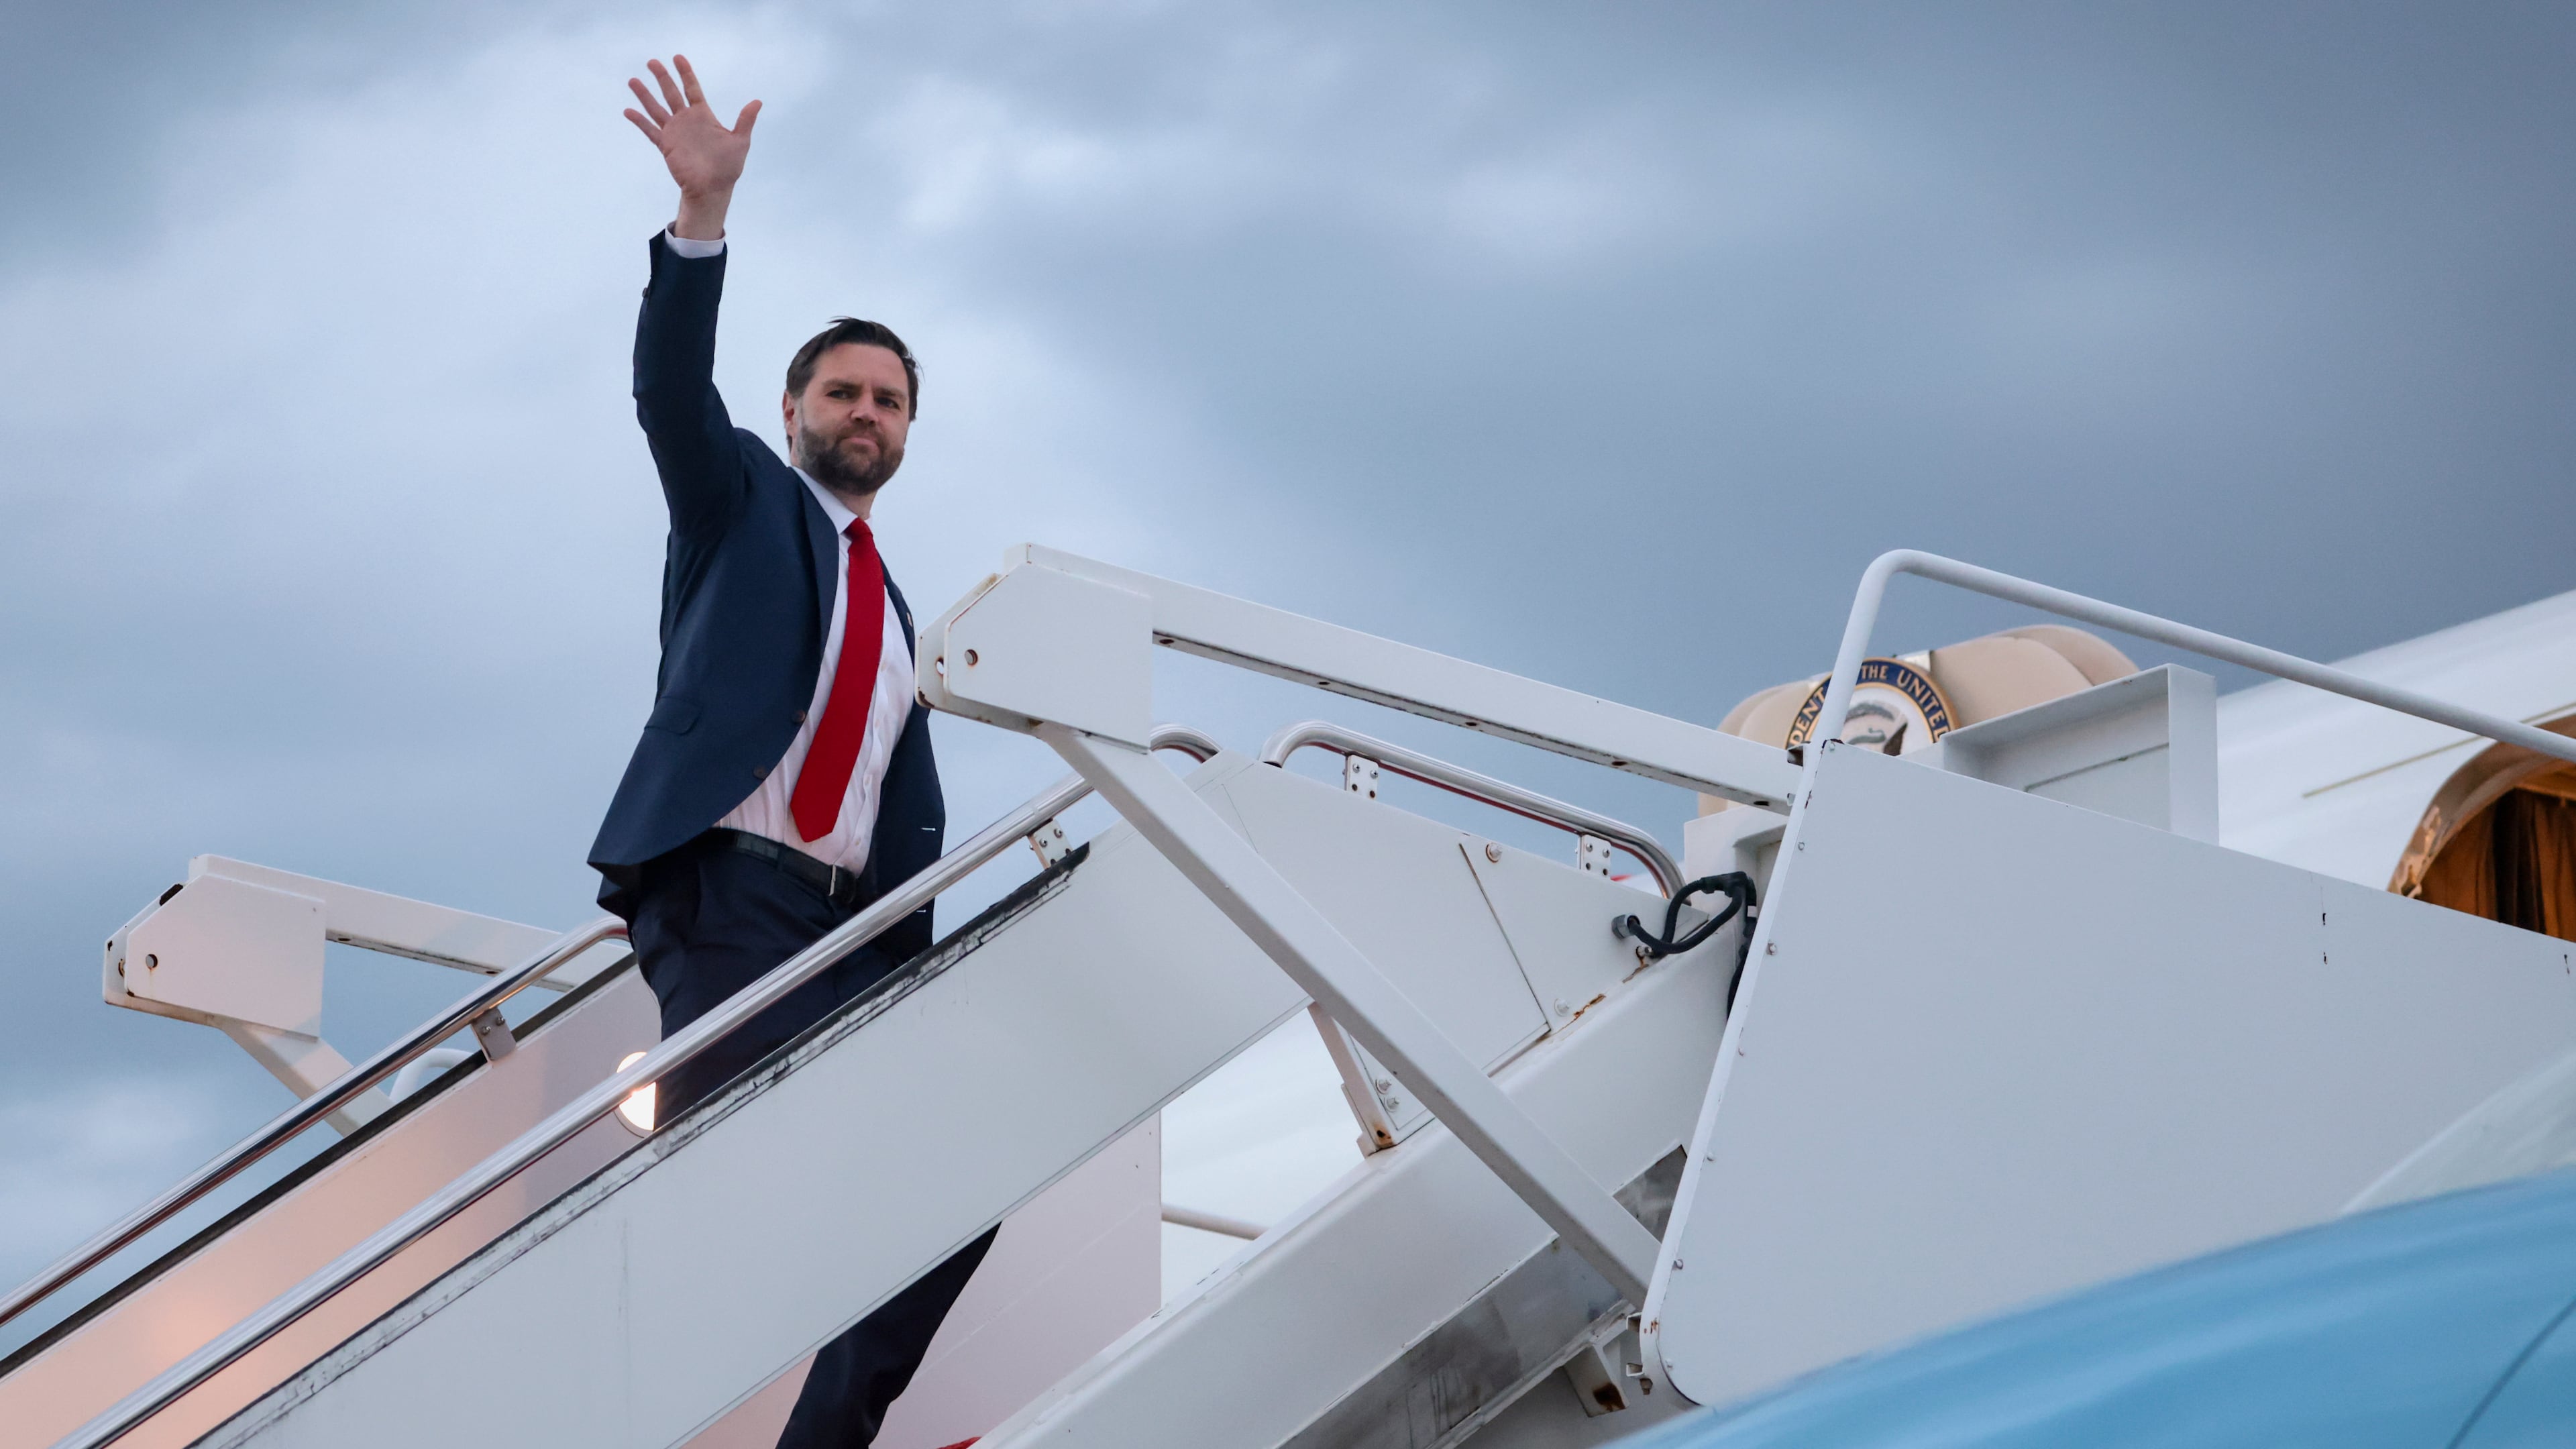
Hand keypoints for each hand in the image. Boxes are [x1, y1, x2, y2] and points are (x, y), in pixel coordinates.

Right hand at [623, 55, 759, 239]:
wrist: (713, 189)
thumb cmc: (728, 167)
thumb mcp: (740, 141)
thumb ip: (745, 120)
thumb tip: (758, 101)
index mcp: (703, 116)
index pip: (692, 89)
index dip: (686, 73)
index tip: (677, 57)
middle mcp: (687, 120)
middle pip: (672, 93)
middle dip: (662, 77)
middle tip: (652, 61)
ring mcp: (675, 132)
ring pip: (656, 108)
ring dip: (645, 95)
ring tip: (633, 80)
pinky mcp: (666, 145)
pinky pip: (650, 130)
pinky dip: (639, 121)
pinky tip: (628, 110)